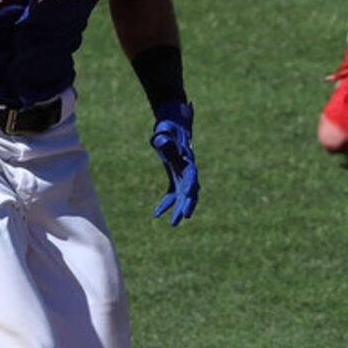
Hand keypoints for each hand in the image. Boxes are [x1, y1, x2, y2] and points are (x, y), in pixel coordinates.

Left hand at [150, 100, 198, 225]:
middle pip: (191, 189)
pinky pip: (173, 192)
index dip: (190, 187)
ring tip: (173, 224)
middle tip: (181, 219)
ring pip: (184, 194)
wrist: (173, 123)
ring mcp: (183, 173)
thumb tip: (158, 140)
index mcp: (188, 159)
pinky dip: (167, 202)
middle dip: (186, 204)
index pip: (191, 176)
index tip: (188, 196)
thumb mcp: (165, 130)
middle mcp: (188, 168)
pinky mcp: (176, 175)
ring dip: (179, 208)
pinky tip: (156, 213)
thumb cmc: (169, 126)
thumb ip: (163, 137)